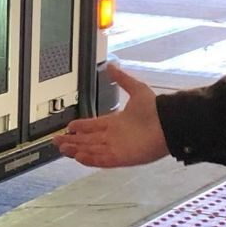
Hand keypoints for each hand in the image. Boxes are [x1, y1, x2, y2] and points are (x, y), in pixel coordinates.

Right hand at [52, 64, 169, 167]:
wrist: (168, 122)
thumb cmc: (155, 108)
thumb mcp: (136, 89)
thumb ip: (122, 79)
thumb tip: (111, 66)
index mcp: (117, 122)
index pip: (94, 126)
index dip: (81, 127)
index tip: (70, 127)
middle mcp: (115, 136)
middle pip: (89, 140)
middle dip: (73, 140)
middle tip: (57, 140)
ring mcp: (117, 148)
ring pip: (92, 150)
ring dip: (77, 150)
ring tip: (62, 149)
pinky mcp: (122, 157)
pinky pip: (102, 160)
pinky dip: (90, 159)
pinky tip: (78, 157)